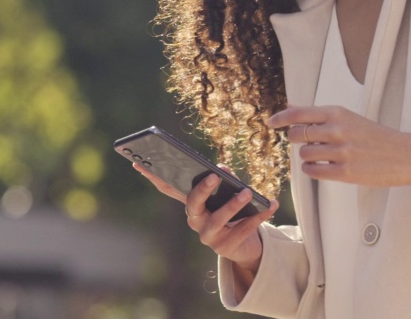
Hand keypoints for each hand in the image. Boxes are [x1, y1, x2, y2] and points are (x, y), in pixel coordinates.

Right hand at [134, 163, 278, 274]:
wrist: (246, 246)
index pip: (169, 189)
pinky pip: (242, 230)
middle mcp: (195, 221)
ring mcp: (209, 236)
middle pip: (193, 205)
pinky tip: (271, 205)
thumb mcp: (229, 193)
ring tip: (248, 192)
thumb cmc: (234, 213)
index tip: (139, 162)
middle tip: (214, 176)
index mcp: (192, 205)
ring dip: (233, 205)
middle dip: (202, 190)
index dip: (153, 177)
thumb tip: (223, 170)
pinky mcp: (225, 248)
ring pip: (218, 220)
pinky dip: (259, 216)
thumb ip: (226, 179)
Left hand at [269, 105, 410, 188]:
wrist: (404, 154)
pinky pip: (314, 171)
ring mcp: (342, 152)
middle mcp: (338, 130)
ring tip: (320, 156)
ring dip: (306, 157)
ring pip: (304, 154)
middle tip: (306, 143)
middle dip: (296, 140)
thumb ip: (318, 114)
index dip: (280, 118)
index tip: (270, 123)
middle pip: (297, 135)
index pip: (299, 114)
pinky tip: (320, 167)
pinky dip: (312, 169)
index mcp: (338, 113)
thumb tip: (291, 106)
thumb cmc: (373, 135)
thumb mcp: (348, 117)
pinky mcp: (345, 173)